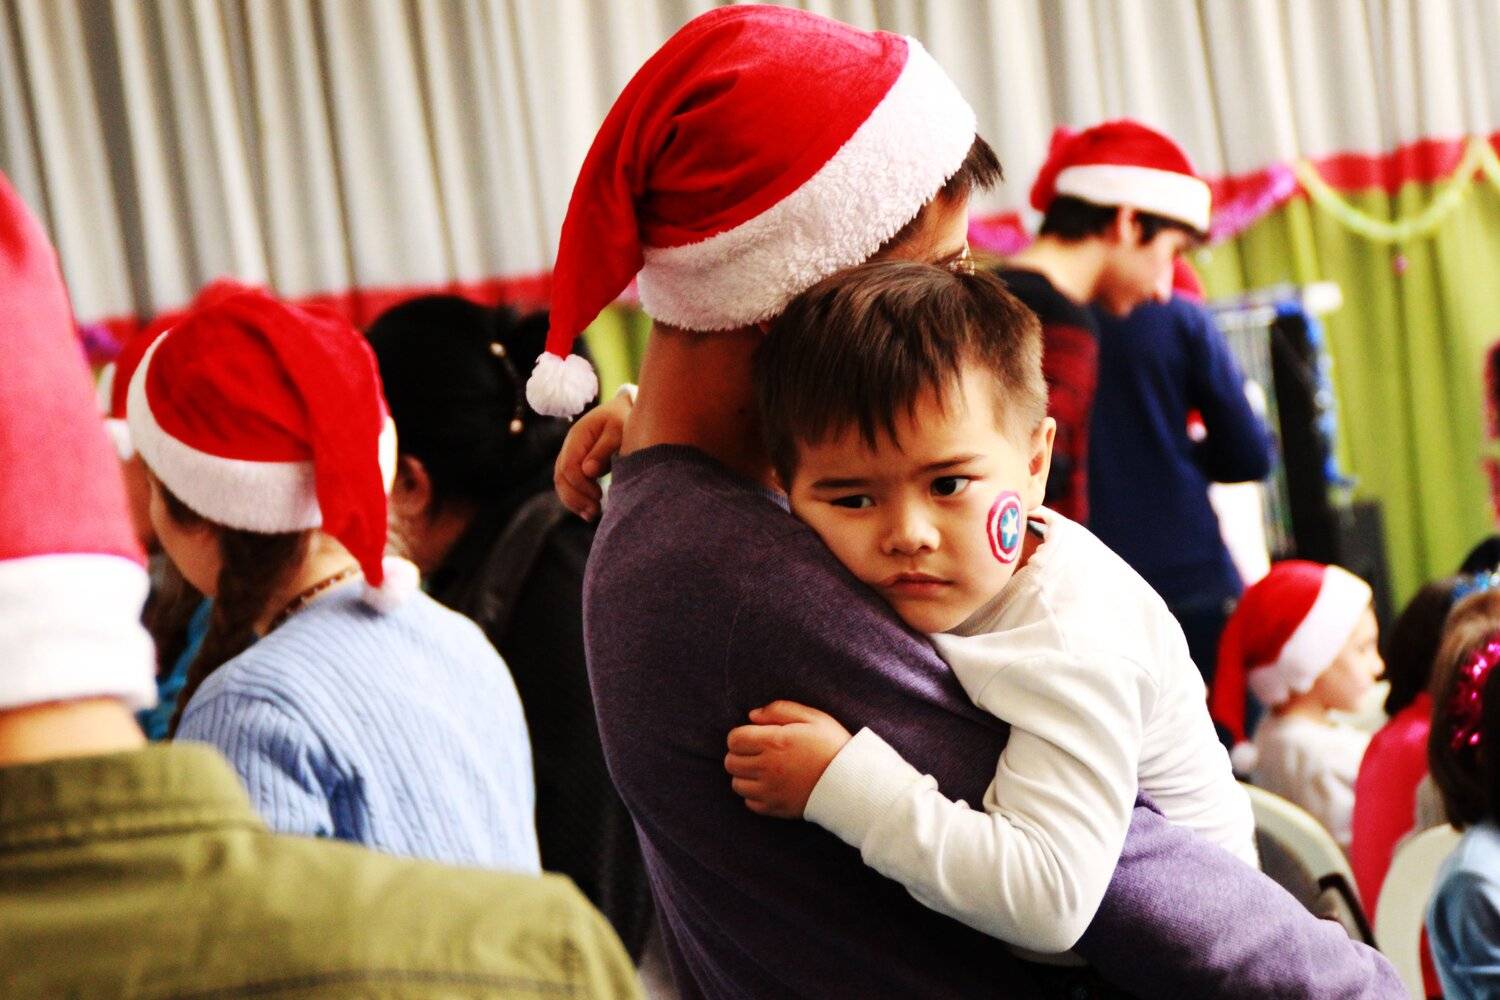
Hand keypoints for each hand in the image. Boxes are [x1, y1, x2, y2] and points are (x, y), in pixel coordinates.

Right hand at [553, 390, 632, 519]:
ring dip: (574, 502)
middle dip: (576, 498)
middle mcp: (569, 446)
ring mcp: (570, 455)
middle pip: (561, 477)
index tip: (600, 495)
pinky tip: (587, 512)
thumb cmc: (623, 420)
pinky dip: (575, 499)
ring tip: (592, 515)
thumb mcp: (618, 431)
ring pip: (561, 483)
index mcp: (578, 436)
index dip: (581, 485)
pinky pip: (568, 484)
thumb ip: (604, 450)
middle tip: (595, 512)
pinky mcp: (576, 463)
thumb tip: (588, 471)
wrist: (622, 411)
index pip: (570, 467)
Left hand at [724, 701, 851, 818]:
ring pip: (737, 784)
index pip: (734, 739)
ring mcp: (770, 790)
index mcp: (773, 742)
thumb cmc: (832, 744)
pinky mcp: (776, 808)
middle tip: (757, 752)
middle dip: (740, 754)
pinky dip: (754, 794)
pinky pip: (749, 802)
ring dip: (745, 775)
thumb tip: (752, 715)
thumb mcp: (811, 717)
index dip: (740, 736)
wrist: (852, 781)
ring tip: (763, 769)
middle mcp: (767, 767)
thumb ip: (779, 710)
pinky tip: (770, 785)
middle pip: (731, 762)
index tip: (754, 736)